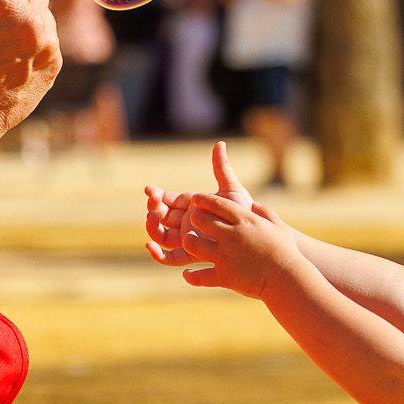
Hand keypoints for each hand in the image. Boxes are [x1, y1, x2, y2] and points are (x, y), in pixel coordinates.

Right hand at [143, 140, 276, 268]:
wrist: (254, 236)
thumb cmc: (245, 212)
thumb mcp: (232, 190)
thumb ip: (222, 168)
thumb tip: (220, 144)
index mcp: (194, 207)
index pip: (171, 200)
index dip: (159, 195)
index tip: (149, 190)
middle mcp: (188, 224)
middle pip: (164, 217)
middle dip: (154, 209)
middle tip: (151, 202)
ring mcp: (189, 240)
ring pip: (163, 236)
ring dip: (153, 227)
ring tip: (152, 218)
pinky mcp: (191, 255)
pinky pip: (170, 259)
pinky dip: (157, 254)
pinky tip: (150, 245)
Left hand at [153, 179, 297, 297]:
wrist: (287, 278)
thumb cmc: (286, 252)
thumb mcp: (278, 227)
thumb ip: (266, 213)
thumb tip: (255, 205)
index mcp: (245, 220)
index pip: (217, 204)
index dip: (203, 200)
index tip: (196, 200)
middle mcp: (231, 234)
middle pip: (200, 219)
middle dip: (194, 219)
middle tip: (192, 221)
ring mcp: (225, 255)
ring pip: (192, 244)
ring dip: (188, 242)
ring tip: (188, 243)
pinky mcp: (223, 276)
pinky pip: (198, 276)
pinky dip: (191, 276)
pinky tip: (188, 274)